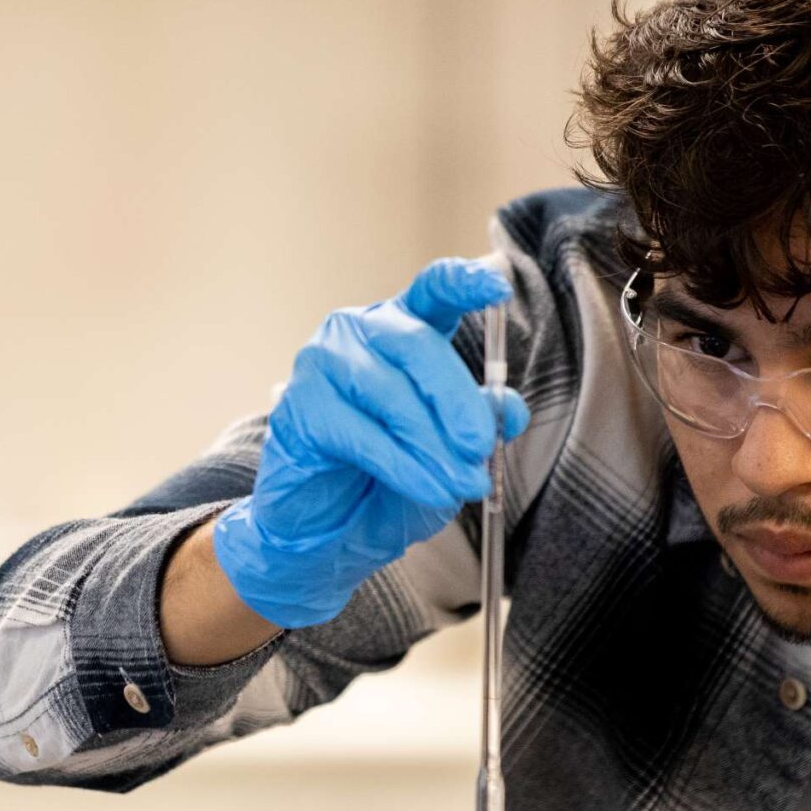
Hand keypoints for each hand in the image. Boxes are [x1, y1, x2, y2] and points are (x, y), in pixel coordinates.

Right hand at [210, 259, 527, 627]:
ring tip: (461, 483)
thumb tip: (511, 409)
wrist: (329, 527)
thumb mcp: (450, 451)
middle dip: (456, 399)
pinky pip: (362, 434)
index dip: (462, 282)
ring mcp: (322, 363)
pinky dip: (404, 466)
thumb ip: (479, 424)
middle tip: (480, 446)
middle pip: (416, 343)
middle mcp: (358, 332)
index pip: (432, 290)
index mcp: (402, 327)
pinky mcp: (298, 407)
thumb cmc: (389, 476)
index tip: (497, 287)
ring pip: (391, 393)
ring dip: (434, 445)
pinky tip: (428, 487)